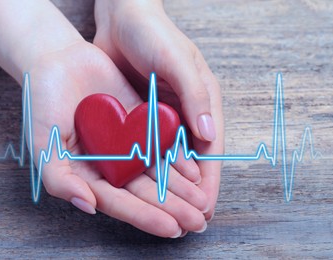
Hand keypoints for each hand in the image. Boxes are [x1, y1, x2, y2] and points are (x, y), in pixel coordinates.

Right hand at [27, 41, 207, 236]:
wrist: (57, 62)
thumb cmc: (43, 105)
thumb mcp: (43, 146)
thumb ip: (61, 180)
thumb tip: (89, 206)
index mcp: (88, 176)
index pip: (119, 202)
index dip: (144, 216)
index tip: (170, 228)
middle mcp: (111, 164)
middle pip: (144, 191)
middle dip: (171, 208)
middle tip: (196, 222)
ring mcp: (127, 144)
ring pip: (157, 170)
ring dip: (180, 188)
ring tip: (202, 202)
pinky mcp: (139, 123)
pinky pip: (161, 142)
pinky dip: (177, 156)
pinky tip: (194, 170)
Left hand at [93, 0, 223, 220]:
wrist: (121, 18)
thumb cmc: (154, 34)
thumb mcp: (177, 62)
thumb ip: (195, 96)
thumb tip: (209, 136)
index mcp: (203, 102)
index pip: (211, 149)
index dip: (210, 179)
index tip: (206, 206)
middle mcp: (185, 113)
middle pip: (191, 160)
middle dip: (191, 190)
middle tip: (189, 219)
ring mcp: (162, 117)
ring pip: (168, 158)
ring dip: (168, 185)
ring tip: (165, 210)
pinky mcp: (140, 117)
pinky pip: (145, 147)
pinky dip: (146, 167)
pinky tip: (142, 186)